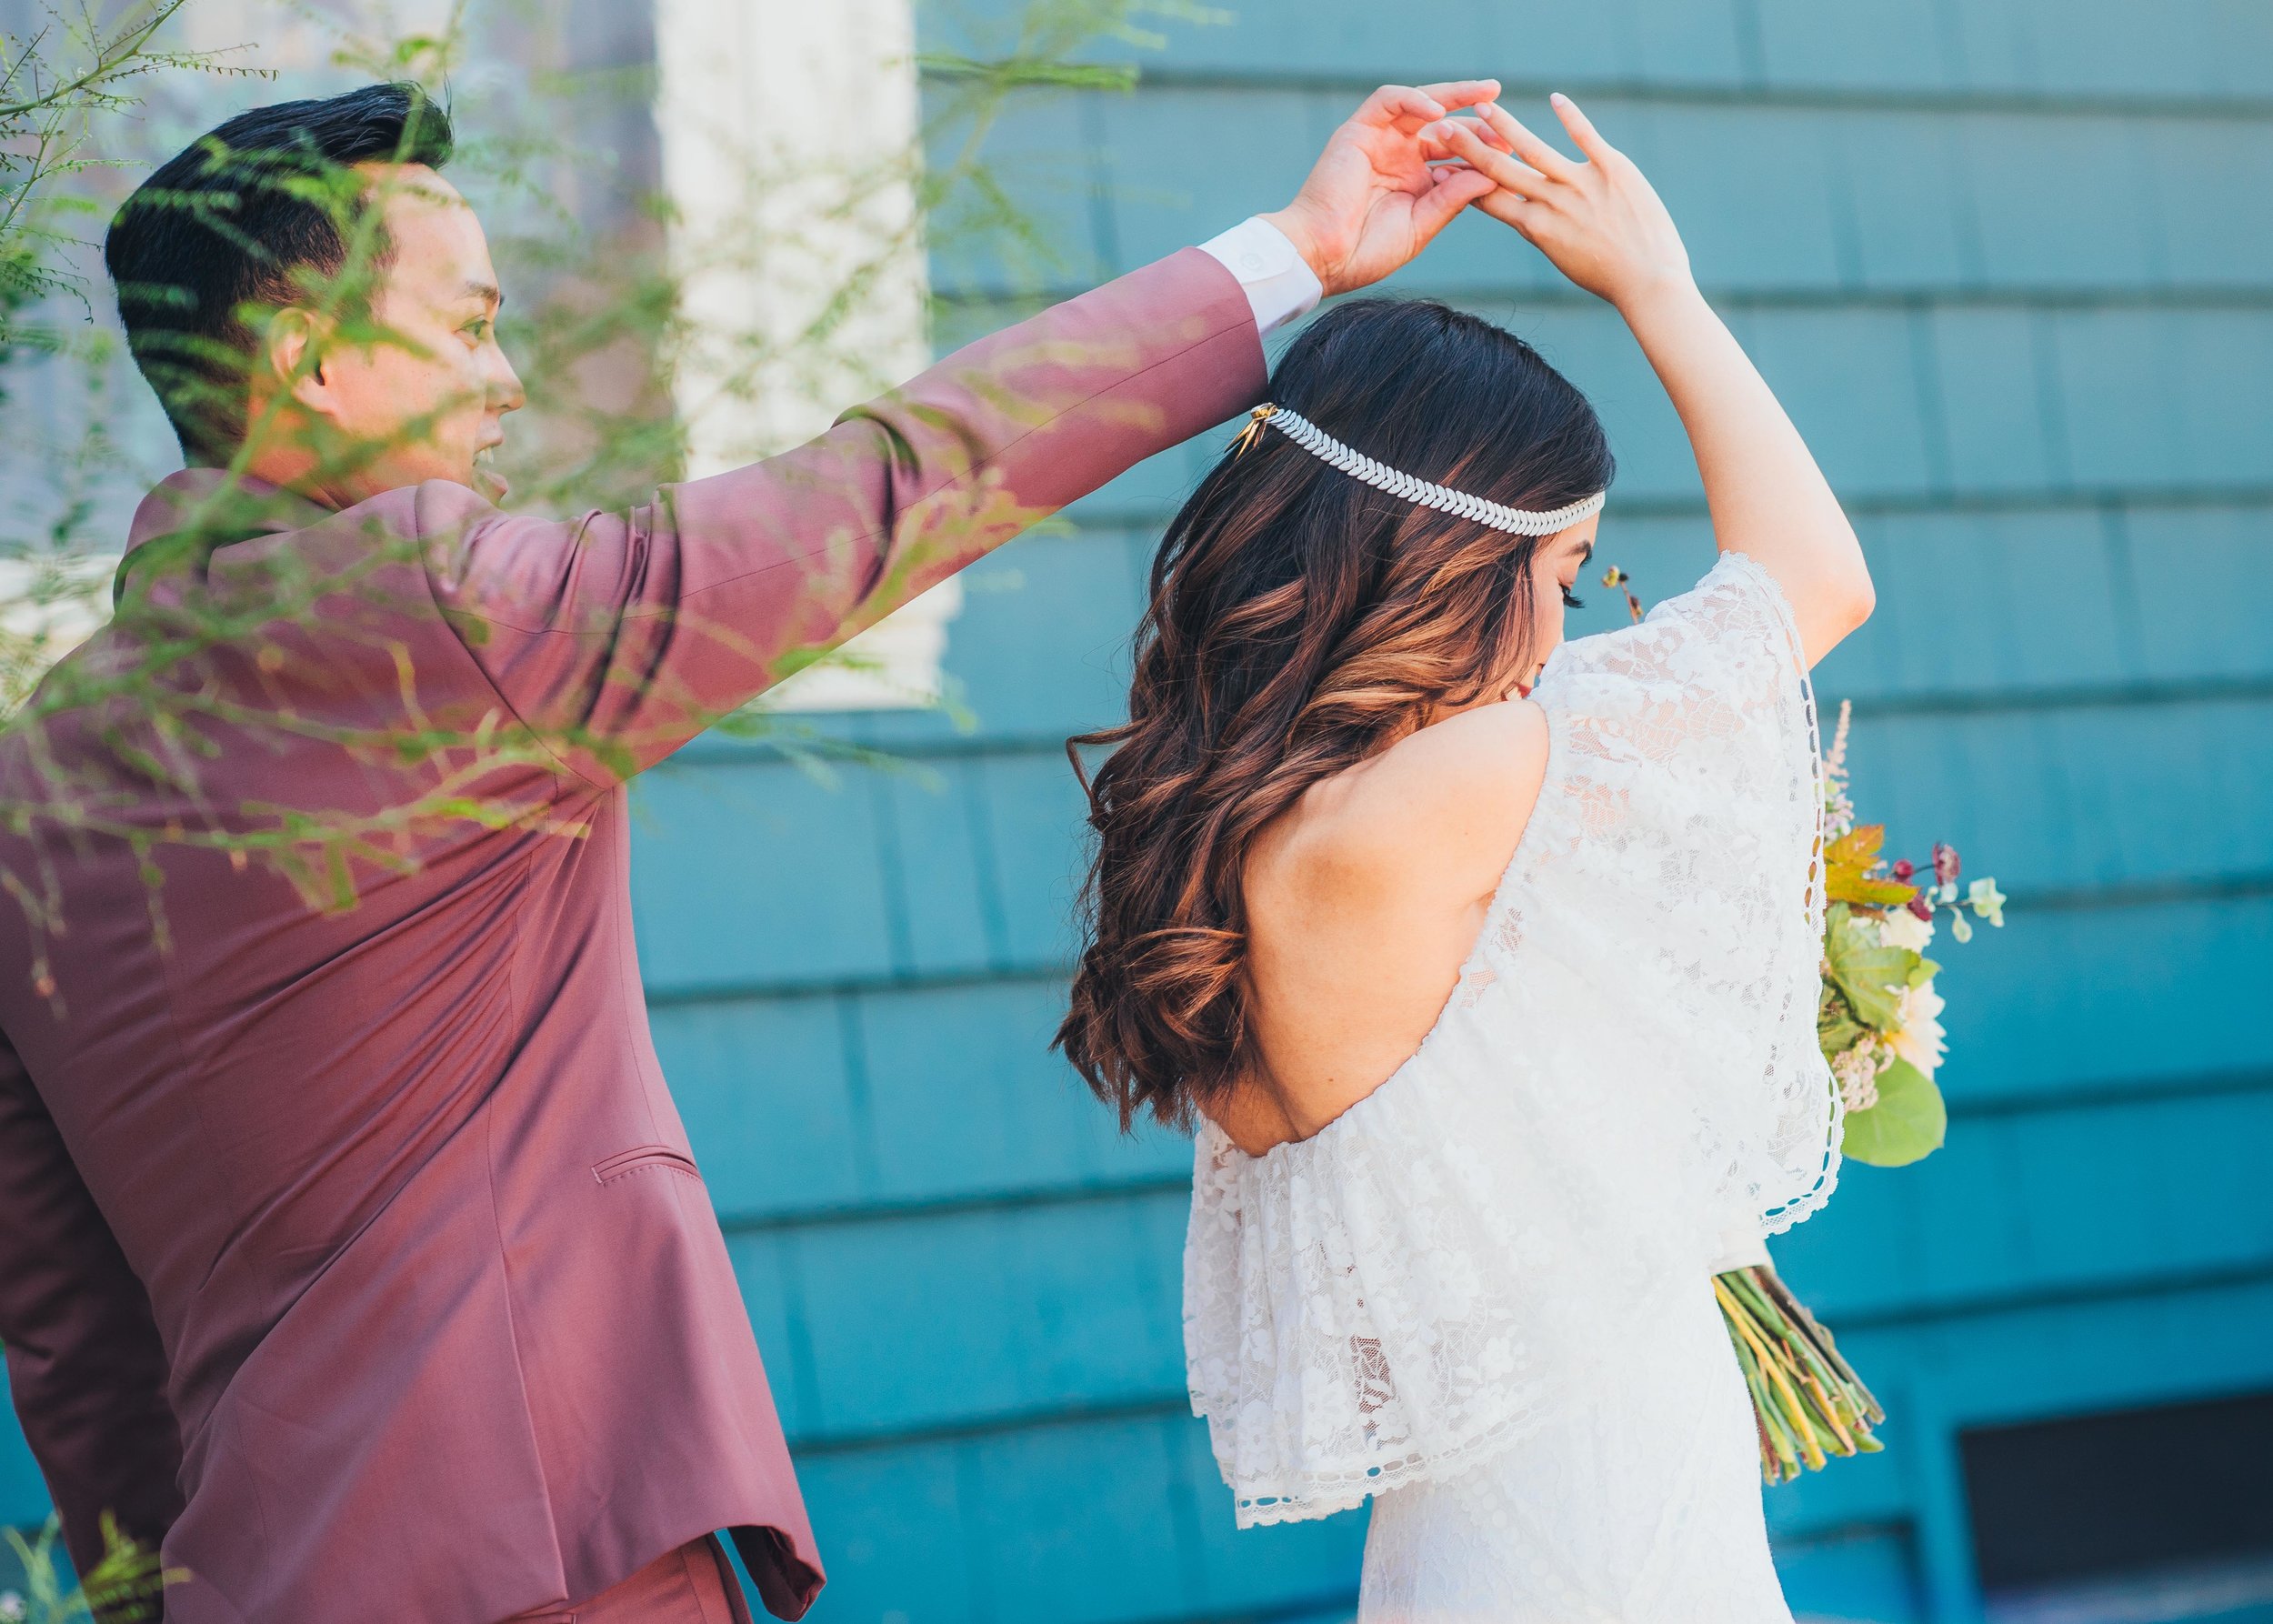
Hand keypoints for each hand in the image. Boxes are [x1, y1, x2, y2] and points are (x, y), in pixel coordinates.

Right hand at [1263, 81, 1503, 297]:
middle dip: (1477, 118)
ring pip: (1419, 103)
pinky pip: (1388, 100)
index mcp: (1414, 181)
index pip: (1455, 155)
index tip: (1512, 154)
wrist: (1322, 258)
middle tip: (1504, 114)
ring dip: (1453, 95)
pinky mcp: (1357, 131)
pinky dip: (1414, 100)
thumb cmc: (1366, 252)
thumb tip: (1493, 173)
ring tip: (1486, 94)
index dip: (1483, 151)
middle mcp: (1398, 156)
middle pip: (1443, 125)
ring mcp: (1378, 142)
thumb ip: (1454, 197)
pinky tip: (1439, 112)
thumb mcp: (1422, 224)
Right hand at [1430, 94, 1693, 312]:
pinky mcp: (1613, 169)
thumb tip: (1524, 215)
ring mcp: (1582, 183)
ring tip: (1483, 106)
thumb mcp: (1563, 257)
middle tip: (1445, 127)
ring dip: (1504, 125)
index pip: (1489, 198)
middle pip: (1499, 169)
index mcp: (1536, 228)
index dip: (1461, 180)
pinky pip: (1586, 137)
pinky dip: (1570, 116)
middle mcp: (1552, 203)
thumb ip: (1542, 230)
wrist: (1649, 281)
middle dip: (1468, 147)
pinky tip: (1555, 99)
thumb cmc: (1608, 277)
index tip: (1439, 164)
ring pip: (1533, 149)